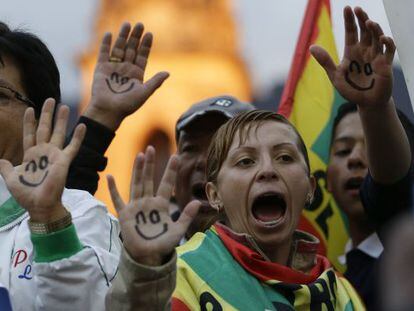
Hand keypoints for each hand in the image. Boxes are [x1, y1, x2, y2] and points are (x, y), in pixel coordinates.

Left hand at [0, 99, 85, 222]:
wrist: (39, 205)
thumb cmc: (26, 195)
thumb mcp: (11, 179)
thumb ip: (5, 168)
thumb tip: (0, 160)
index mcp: (31, 156)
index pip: (30, 134)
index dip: (29, 122)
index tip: (30, 109)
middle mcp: (43, 152)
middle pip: (45, 128)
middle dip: (47, 114)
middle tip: (50, 100)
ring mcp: (54, 156)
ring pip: (59, 133)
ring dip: (61, 120)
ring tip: (65, 106)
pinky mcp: (64, 161)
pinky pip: (73, 147)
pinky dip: (78, 137)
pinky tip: (82, 126)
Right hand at [85, 22, 169, 129]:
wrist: (109, 111)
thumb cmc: (128, 105)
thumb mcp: (144, 93)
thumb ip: (155, 82)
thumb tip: (168, 72)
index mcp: (136, 75)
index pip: (142, 56)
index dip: (146, 45)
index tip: (149, 33)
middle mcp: (125, 69)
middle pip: (131, 49)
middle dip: (135, 37)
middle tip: (140, 24)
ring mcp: (113, 68)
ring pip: (119, 48)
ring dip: (123, 36)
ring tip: (127, 24)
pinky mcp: (101, 69)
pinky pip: (104, 53)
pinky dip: (106, 44)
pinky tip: (109, 34)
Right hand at [107, 146, 199, 265]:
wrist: (148, 257)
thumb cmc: (163, 244)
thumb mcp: (178, 231)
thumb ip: (186, 216)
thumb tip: (197, 202)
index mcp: (161, 205)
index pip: (167, 184)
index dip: (170, 170)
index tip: (176, 156)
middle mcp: (148, 202)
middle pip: (149, 179)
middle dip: (150, 164)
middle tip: (151, 148)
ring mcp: (136, 207)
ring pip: (136, 184)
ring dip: (137, 170)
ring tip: (139, 155)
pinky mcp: (124, 215)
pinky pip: (117, 200)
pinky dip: (113, 189)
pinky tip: (110, 177)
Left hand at [310, 6, 394, 107]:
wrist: (365, 103)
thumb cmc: (350, 89)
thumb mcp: (335, 75)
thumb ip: (325, 61)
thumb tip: (311, 47)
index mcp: (352, 52)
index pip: (351, 32)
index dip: (349, 20)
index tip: (347, 8)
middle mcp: (365, 51)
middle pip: (364, 31)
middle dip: (362, 19)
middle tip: (357, 9)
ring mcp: (376, 56)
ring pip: (377, 37)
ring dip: (374, 29)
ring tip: (368, 22)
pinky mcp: (386, 64)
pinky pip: (389, 50)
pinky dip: (387, 43)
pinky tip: (382, 38)